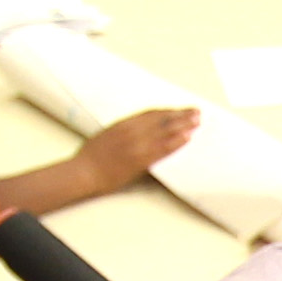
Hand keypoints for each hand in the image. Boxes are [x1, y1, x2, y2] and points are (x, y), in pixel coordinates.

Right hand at [78, 107, 202, 189]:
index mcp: (123, 123)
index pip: (150, 113)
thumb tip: (135, 132)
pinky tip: (187, 138)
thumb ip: (122, 132)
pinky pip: (162, 148)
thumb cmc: (90, 157)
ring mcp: (137, 144)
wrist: (84, 171)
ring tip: (197, 122)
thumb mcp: (106, 136)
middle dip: (181, 114)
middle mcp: (132, 130)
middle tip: (196, 111)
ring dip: (184, 125)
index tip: (178, 109)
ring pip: (165, 131)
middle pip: (162, 119)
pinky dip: (176, 141)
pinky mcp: (140, 159)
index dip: (167, 111)